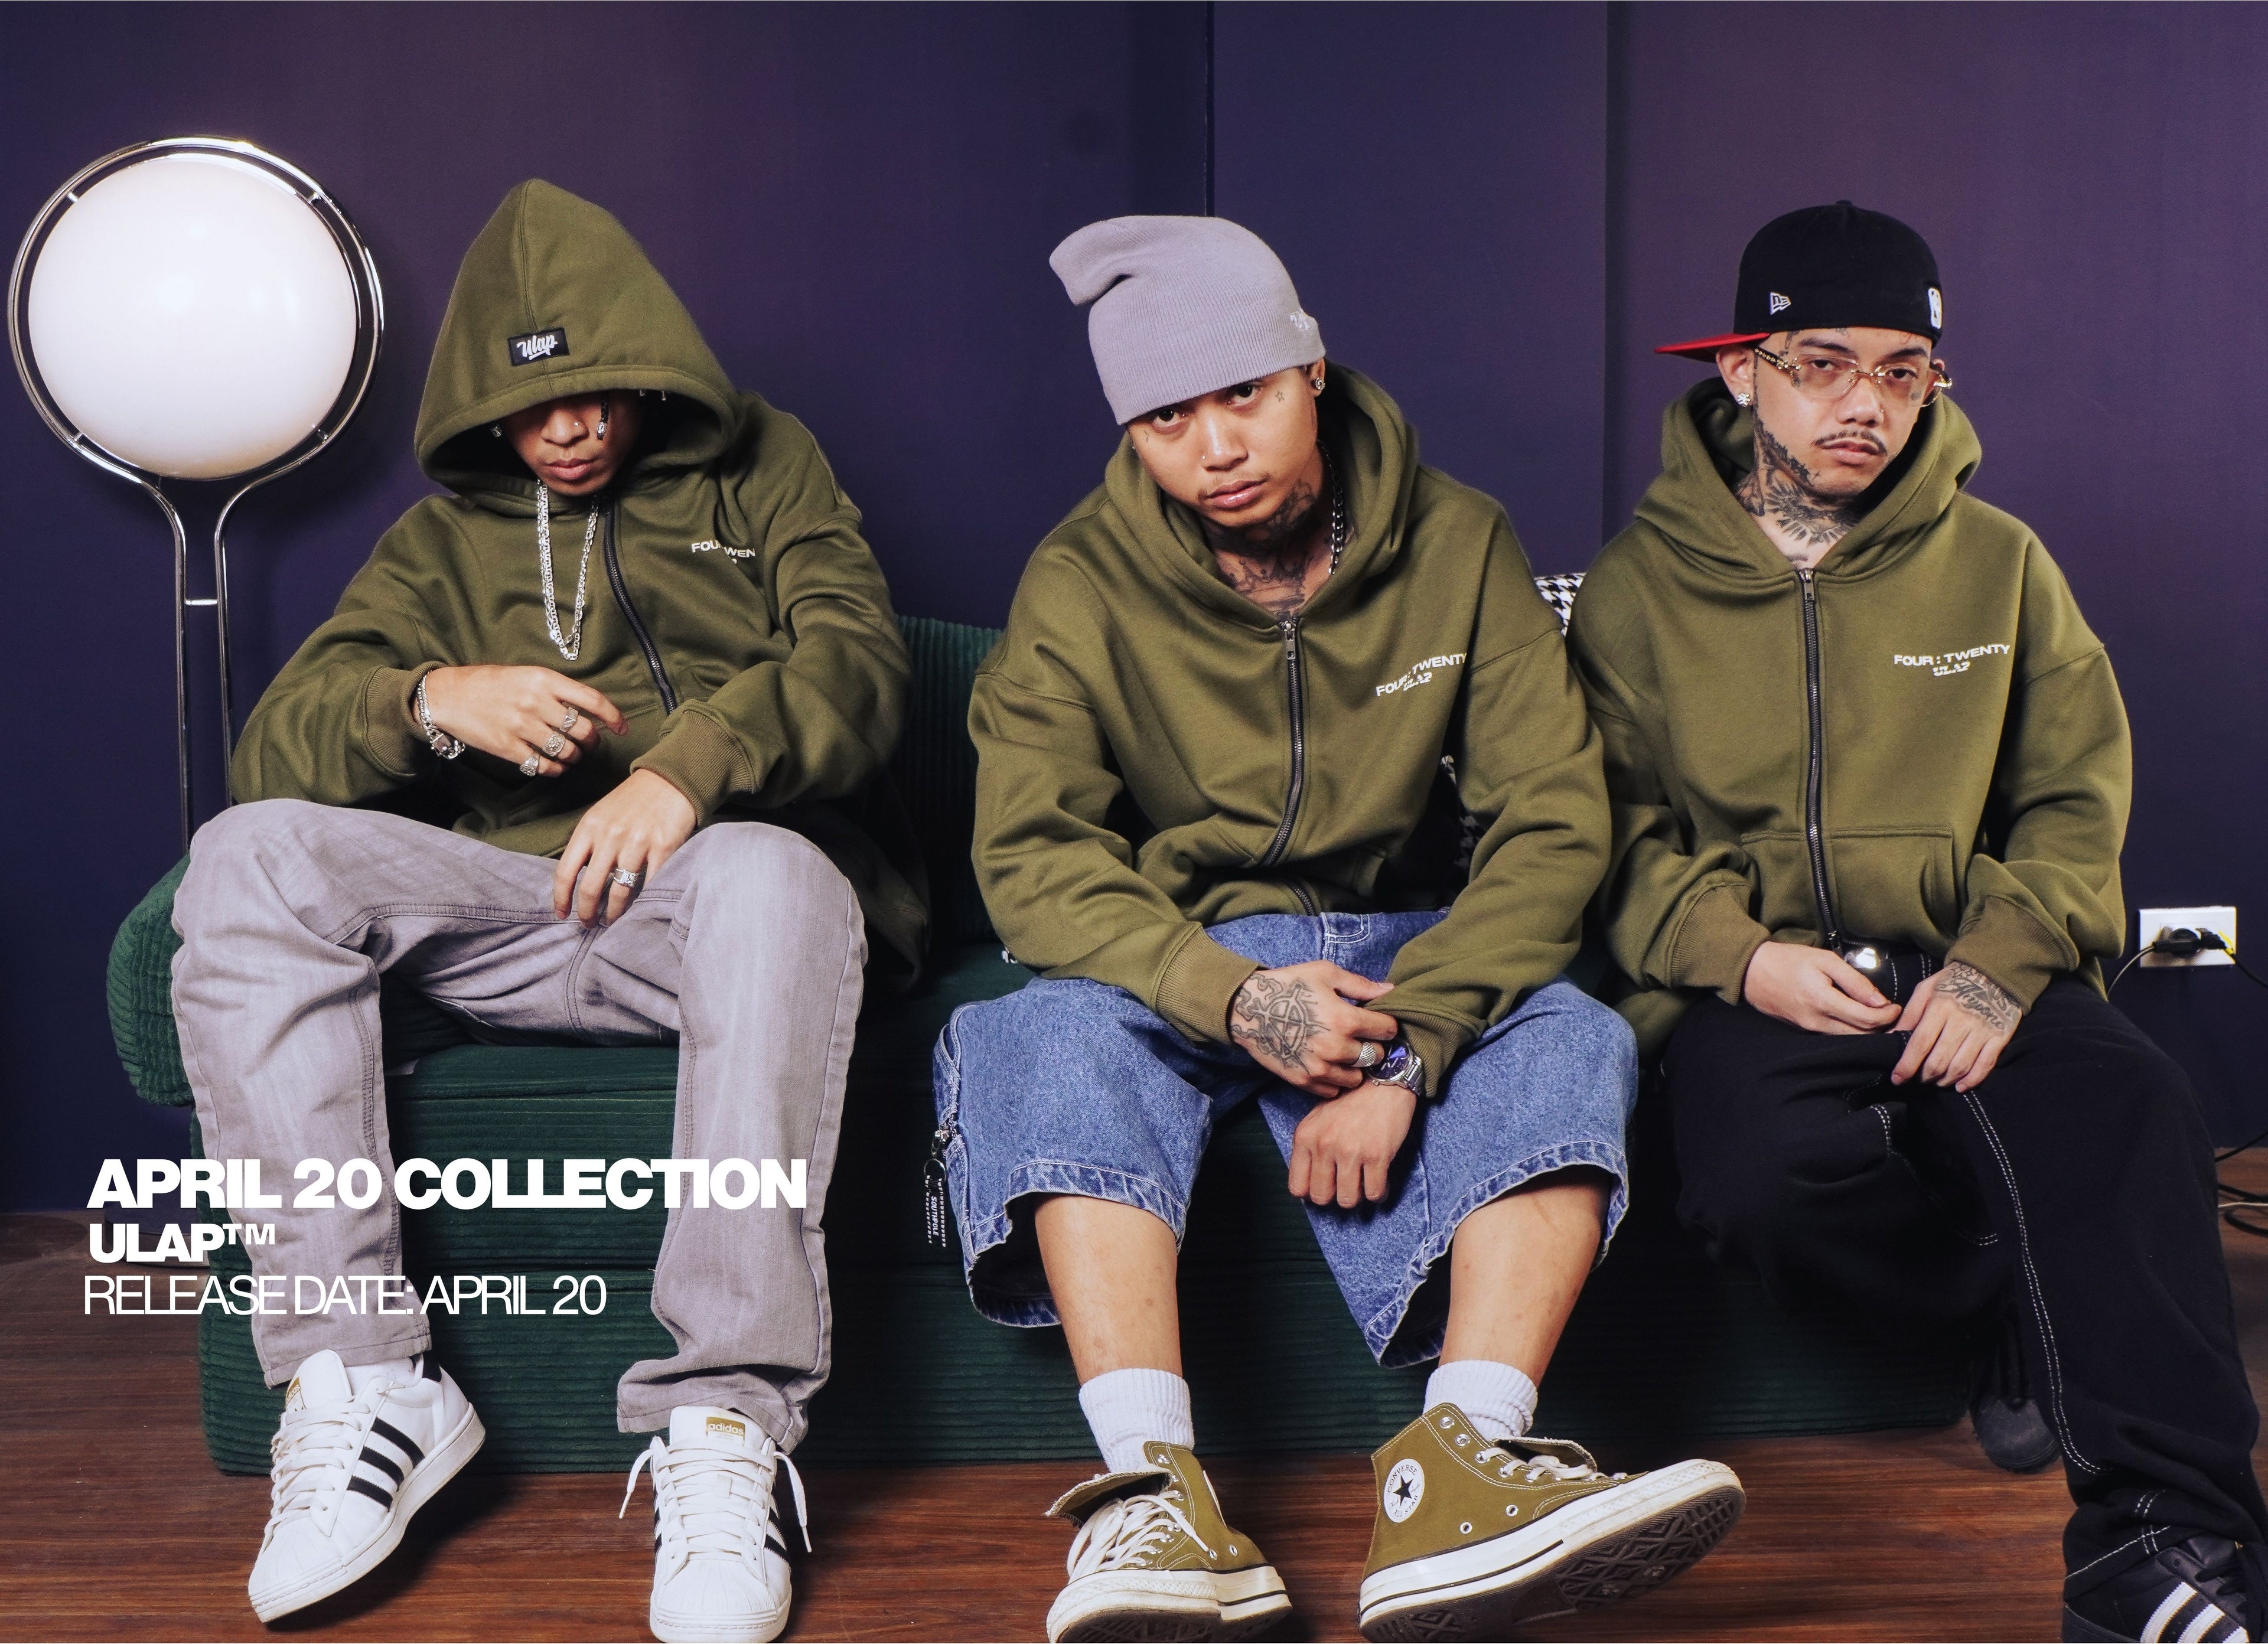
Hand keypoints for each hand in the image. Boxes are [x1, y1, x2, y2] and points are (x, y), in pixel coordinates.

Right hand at [421, 665, 624, 775]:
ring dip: (575, 758)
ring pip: (567, 751)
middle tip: (591, 745)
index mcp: (544, 679)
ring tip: (573, 756)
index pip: (592, 700)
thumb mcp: (526, 675)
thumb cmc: (489, 683)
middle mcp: (535, 701)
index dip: (613, 717)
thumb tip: (589, 710)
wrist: (447, 695)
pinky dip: (555, 769)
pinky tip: (556, 767)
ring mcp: (521, 725)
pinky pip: (543, 765)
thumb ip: (556, 690)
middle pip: (583, 730)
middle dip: (593, 742)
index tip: (623, 728)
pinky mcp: (507, 747)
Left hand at [552, 770, 696, 924]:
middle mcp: (610, 836)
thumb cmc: (632, 800)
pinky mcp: (664, 847)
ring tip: (613, 921)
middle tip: (589, 924)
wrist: (669, 780)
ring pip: (620, 891)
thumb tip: (576, 880)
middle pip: (591, 888)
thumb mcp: (600, 815)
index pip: (565, 871)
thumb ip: (587, 843)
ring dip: (614, 913)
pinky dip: (644, 901)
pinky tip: (639, 909)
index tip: (563, 914)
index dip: (561, 898)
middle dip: (587, 913)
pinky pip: (650, 884)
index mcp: (589, 828)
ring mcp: (637, 843)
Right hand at [1228, 961, 1399, 1096]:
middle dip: (1371, 1044)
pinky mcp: (1304, 1080)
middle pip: (1375, 1056)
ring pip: (1357, 1078)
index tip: (1376, 1020)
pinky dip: (1335, 1079)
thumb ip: (1360, 985)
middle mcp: (1336, 1048)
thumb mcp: (1325, 974)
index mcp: (1345, 1019)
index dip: (1385, 1023)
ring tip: (1343, 1051)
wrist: (1248, 1009)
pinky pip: (1334, 1089)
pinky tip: (1327, 1062)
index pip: (1387, 1030)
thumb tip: (1390, 991)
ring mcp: (1320, 1068)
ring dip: (1355, 1066)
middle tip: (1359, 1036)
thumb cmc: (1288, 986)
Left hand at [1288, 1079, 1417, 1206]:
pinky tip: (1379, 1181)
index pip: (1297, 1187)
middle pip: (1321, 1197)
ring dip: (1356, 1196)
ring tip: (1362, 1183)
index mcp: (1305, 1137)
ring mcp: (1351, 1152)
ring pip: (1347, 1200)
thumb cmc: (1350, 1100)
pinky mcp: (1377, 1155)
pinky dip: (1378, 1193)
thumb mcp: (1317, 1118)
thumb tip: (1310, 1182)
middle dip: (1334, 1196)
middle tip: (1345, 1186)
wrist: (1383, 1082)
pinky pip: (1374, 1193)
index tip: (1324, 1186)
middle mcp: (1324, 1145)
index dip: (1311, 1192)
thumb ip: (1310, 1147)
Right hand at [1742, 942, 1900, 1033]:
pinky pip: (1834, 1036)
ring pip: (1848, 1039)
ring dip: (1867, 1030)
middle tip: (1893, 1014)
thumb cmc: (1788, 960)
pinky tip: (1857, 1019)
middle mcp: (1817, 1021)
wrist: (1751, 972)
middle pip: (1861, 1035)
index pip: (1867, 1019)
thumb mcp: (1824, 960)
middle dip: (1881, 1027)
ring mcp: (1809, 1029)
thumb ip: (1854, 980)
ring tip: (1878, 1016)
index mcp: (1824, 1001)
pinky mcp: (1803, 1030)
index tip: (1896, 1006)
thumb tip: (1881, 1000)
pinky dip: (1850, 1030)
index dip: (1888, 1015)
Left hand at [1891, 961, 2019, 1090]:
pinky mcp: (2000, 1037)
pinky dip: (1971, 1080)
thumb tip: (1893, 1037)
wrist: (1994, 973)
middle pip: (1939, 1060)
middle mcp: (1962, 1021)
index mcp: (1940, 1007)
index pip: (1919, 1043)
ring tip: (1935, 1081)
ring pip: (1960, 1066)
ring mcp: (1983, 1031)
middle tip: (1918, 1079)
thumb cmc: (1953, 982)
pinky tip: (1959, 1086)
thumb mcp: (1926, 989)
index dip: (1906, 1065)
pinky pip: (1985, 1066)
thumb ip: (1910, 1014)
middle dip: (1924, 1076)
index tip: (1897, 1078)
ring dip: (1944, 1080)